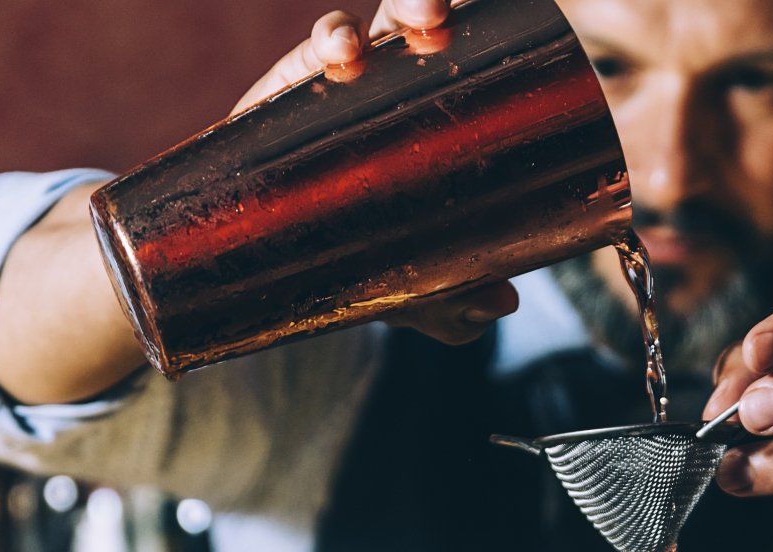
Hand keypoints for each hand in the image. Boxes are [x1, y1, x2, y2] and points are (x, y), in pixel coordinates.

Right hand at [229, 4, 518, 345]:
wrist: (272, 265)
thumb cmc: (360, 252)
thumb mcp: (415, 286)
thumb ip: (456, 299)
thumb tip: (500, 301)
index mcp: (434, 108)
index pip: (463, 52)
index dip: (481, 29)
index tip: (500, 30)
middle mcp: (392, 82)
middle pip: (417, 22)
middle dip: (430, 4)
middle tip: (439, 18)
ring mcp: (342, 83)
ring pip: (365, 28)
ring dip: (384, 13)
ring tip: (386, 35)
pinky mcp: (293, 92)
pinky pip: (313, 52)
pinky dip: (329, 39)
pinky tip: (336, 55)